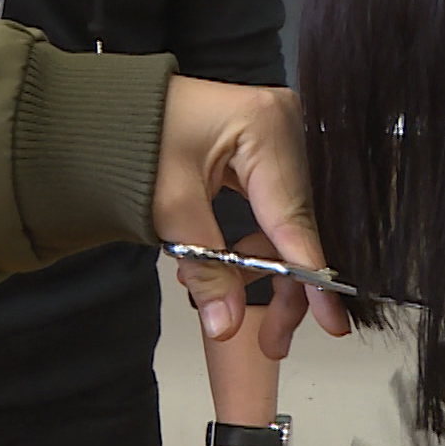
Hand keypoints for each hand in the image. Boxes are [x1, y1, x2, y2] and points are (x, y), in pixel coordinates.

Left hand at [154, 77, 350, 355]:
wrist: (112, 106)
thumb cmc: (136, 136)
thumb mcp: (168, 205)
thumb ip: (204, 266)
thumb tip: (226, 326)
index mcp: (267, 127)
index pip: (295, 218)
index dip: (311, 277)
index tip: (331, 321)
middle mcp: (289, 125)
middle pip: (301, 224)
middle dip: (286, 286)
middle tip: (274, 339)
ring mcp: (283, 134)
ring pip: (291, 221)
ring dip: (270, 268)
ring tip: (245, 312)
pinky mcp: (271, 147)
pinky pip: (277, 207)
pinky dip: (260, 243)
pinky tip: (237, 271)